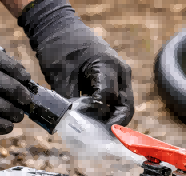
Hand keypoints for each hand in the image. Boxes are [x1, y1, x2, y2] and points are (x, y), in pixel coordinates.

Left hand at [19, 0, 133, 127]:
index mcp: (108, 65)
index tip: (81, 124)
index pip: (108, 98)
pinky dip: (106, 114)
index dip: (96, 114)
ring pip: (123, 107)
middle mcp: (121, 72)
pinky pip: (116, 103)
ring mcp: (121, 77)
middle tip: (94, 137)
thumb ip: (68, 100)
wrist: (59, 28)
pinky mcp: (116, 82)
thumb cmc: (59, 47)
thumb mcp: (59, 74)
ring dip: (109, 120)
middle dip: (112, 124)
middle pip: (125, 107)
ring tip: (91, 132)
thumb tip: (71, 125)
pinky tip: (91, 122)